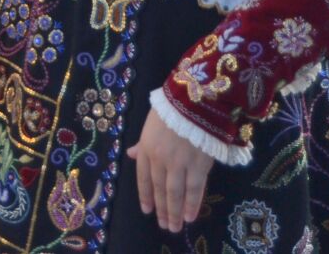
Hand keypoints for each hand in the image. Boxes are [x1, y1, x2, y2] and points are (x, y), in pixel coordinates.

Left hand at [127, 110, 212, 231]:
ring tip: (175, 226)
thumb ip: (142, 143)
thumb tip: (130, 155)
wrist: (194, 102)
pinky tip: (190, 216)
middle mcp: (160, 159)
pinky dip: (192, 204)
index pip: (143, 178)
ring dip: (174, 212)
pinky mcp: (198, 165)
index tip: (146, 211)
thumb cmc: (171, 110)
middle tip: (164, 226)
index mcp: (147, 149)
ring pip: (175, 193)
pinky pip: (194, 189)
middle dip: (161, 209)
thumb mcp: (150, 125)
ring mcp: (179, 164)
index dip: (145, 195)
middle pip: (160, 189)